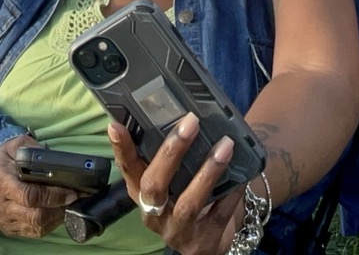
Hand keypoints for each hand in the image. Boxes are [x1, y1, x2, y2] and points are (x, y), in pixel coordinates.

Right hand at [0, 135, 77, 238]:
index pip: (30, 195)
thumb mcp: (17, 145)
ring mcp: (4, 220)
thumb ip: (33, 149)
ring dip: (57, 217)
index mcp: (1, 182)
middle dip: (60, 208)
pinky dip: (50, 224)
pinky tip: (57, 211)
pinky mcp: (10, 229)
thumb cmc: (8, 159)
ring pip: (37, 226)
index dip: (54, 196)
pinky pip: (35, 232)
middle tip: (75, 198)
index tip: (71, 192)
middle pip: (36, 216)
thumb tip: (53, 159)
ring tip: (68, 204)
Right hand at [109, 115, 242, 254]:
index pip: (128, 169)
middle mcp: (153, 214)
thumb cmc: (186, 199)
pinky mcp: (203, 242)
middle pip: (154, 185)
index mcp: (141, 193)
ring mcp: (177, 231)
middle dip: (171, 152)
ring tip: (225, 146)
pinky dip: (231, 193)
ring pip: (188, 203)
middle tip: (190, 123)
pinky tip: (242, 175)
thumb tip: (183, 115)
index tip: (116, 126)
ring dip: (207, 172)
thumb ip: (171, 157)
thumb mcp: (173, 181)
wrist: (206, 243)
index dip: (121, 149)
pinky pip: (219, 215)